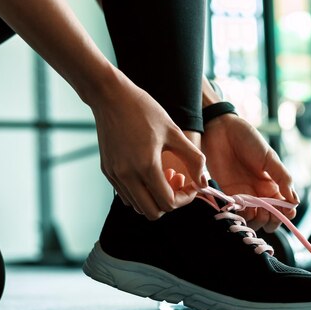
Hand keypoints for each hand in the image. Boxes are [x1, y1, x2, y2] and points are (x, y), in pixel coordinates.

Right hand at [92, 75, 204, 219]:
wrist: (110, 96)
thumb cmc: (144, 110)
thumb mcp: (174, 131)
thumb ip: (193, 159)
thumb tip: (203, 181)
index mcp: (146, 166)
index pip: (169, 203)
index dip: (185, 198)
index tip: (191, 183)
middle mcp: (127, 175)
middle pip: (152, 213)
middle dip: (169, 202)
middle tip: (176, 179)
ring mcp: (115, 175)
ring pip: (138, 206)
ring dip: (154, 197)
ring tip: (162, 173)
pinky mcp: (107, 171)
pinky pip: (126, 195)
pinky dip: (140, 191)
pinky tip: (147, 170)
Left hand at [202, 114, 298, 231]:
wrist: (221, 130)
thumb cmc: (248, 139)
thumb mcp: (269, 157)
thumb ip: (283, 178)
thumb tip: (295, 201)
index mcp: (273, 184)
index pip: (284, 208)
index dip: (286, 214)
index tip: (286, 212)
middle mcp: (259, 193)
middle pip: (269, 218)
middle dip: (271, 221)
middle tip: (266, 212)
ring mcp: (243, 194)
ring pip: (253, 219)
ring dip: (255, 221)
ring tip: (252, 211)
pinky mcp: (227, 194)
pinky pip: (235, 212)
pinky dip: (239, 215)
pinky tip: (239, 209)